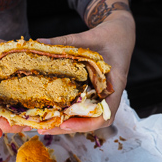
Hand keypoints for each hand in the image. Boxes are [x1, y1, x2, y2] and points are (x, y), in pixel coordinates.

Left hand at [37, 10, 134, 134]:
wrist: (122, 32)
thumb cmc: (112, 34)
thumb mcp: (90, 36)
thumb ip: (66, 41)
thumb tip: (39, 41)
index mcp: (115, 84)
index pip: (105, 115)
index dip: (86, 124)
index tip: (65, 124)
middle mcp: (108, 94)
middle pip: (92, 120)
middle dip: (68, 127)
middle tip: (43, 130)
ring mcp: (101, 94)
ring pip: (86, 116)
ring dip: (66, 122)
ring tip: (43, 125)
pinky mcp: (94, 91)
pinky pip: (83, 105)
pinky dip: (69, 111)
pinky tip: (52, 112)